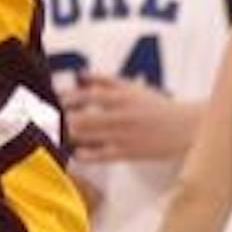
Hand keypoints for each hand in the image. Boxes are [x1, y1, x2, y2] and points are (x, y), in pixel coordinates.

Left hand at [63, 76, 193, 161]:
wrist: (184, 128)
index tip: (53, 99)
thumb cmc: (155, 107)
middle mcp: (120, 116)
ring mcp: (122, 136)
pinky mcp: (126, 153)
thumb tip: (80, 74)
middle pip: (81, 118)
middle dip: (61, 120)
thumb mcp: (131, 88)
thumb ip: (105, 80)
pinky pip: (99, 156)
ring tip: (56, 133)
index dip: (67, 98)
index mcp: (121, 97)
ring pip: (87, 137)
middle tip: (47, 120)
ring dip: (68, 135)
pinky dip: (84, 154)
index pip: (87, 96)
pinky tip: (75, 152)